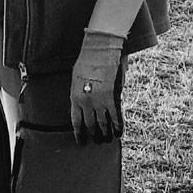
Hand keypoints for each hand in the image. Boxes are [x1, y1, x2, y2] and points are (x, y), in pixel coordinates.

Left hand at [70, 29, 124, 144]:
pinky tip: (119, 133)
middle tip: (97, 142)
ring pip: (103, 123)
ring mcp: (99, 101)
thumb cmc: (86, 61)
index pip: (75, 120)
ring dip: (105, 133)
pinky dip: (118, 126)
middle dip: (93, 135)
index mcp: (74, 97)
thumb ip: (81, 93)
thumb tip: (86, 104)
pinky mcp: (112, 98)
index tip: (80, 141)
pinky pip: (116, 116)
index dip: (79, 133)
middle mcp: (85, 102)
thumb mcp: (77, 78)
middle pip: (89, 124)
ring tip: (107, 140)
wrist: (99, 51)